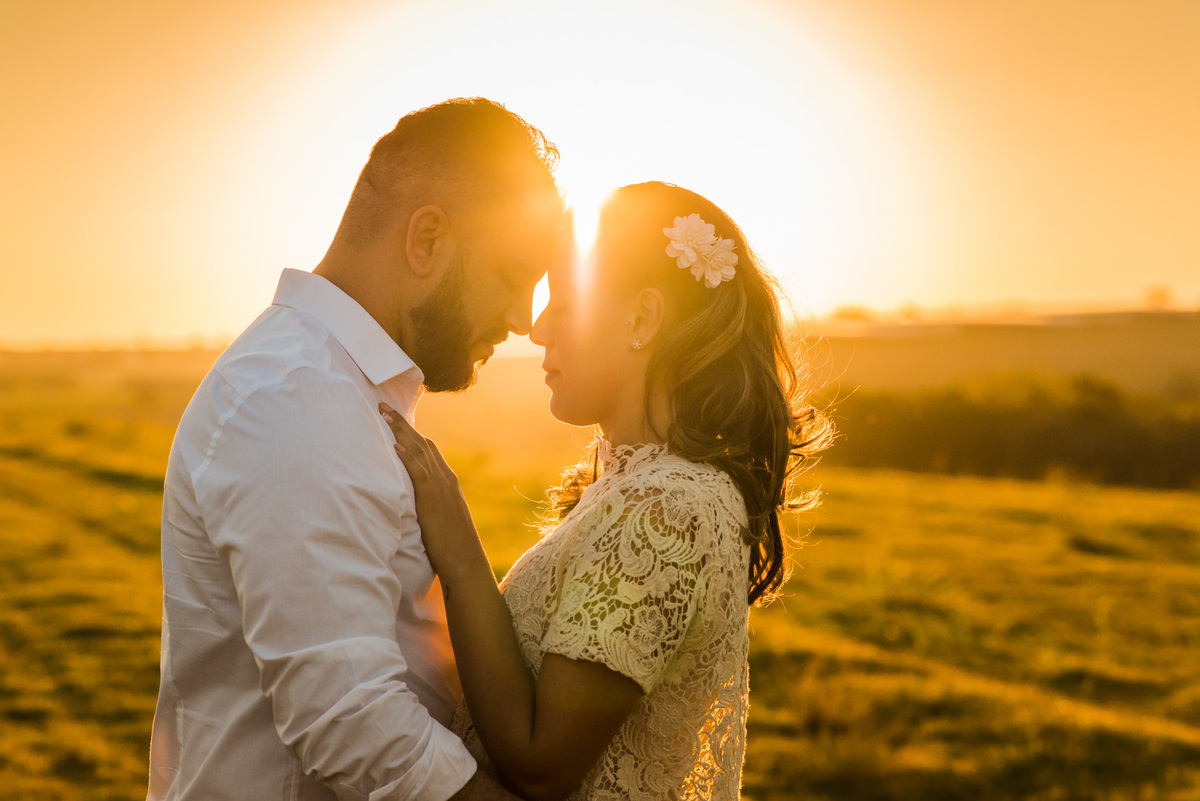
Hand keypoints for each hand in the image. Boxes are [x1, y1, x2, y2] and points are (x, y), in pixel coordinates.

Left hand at [379, 402, 483, 581]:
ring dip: (401, 430)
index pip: (428, 449)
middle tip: (384, 405)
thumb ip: (428, 506)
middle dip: (402, 423)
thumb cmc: (450, 547)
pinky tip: (396, 445)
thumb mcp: (439, 519)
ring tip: (384, 414)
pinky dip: (408, 456)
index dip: (411, 432)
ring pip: (419, 451)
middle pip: (422, 442)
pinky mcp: (434, 498)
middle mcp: (445, 478)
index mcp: (447, 482)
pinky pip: (420, 472)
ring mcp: (441, 486)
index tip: (396, 419)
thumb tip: (411, 504)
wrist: (465, 561)